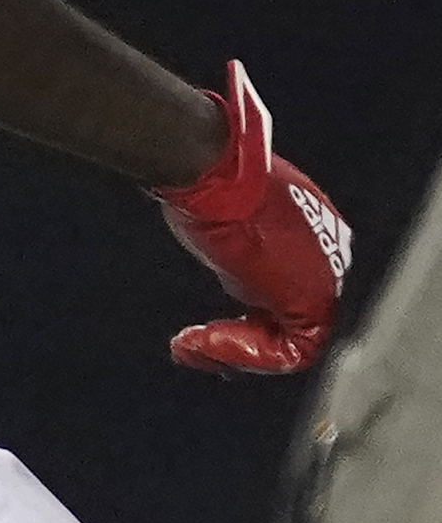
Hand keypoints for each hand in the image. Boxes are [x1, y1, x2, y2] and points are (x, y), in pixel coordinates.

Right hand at [160, 61, 350, 374]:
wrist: (213, 170)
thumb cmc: (208, 178)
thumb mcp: (220, 213)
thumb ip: (232, 238)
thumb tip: (207, 236)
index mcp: (310, 227)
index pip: (288, 282)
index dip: (251, 310)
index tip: (215, 321)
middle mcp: (326, 253)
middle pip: (292, 311)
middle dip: (248, 335)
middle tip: (204, 342)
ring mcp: (323, 276)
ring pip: (293, 335)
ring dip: (240, 348)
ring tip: (197, 345)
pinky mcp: (311, 298)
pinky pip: (292, 348)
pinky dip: (244, 353)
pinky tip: (202, 341)